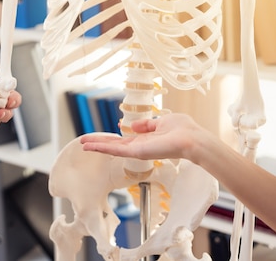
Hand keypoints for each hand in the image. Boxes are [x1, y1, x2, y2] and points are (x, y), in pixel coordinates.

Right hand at [80, 113, 206, 161]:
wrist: (193, 140)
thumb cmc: (184, 130)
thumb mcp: (162, 123)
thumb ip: (147, 125)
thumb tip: (132, 125)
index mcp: (145, 140)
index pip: (123, 140)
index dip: (110, 139)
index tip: (99, 137)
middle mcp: (139, 147)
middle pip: (114, 146)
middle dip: (98, 143)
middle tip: (83, 142)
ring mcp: (137, 151)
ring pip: (111, 149)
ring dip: (96, 146)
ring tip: (82, 145)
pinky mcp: (136, 152)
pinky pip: (116, 150)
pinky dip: (102, 148)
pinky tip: (91, 146)